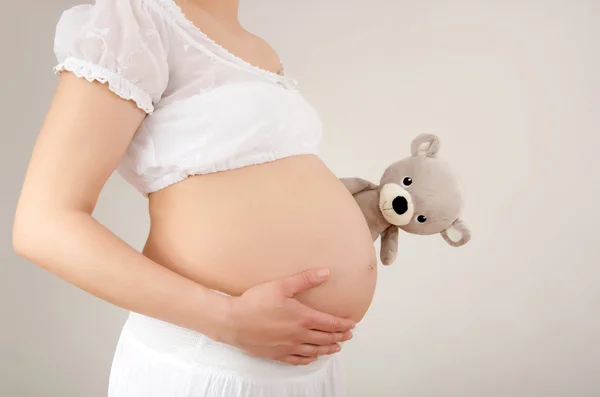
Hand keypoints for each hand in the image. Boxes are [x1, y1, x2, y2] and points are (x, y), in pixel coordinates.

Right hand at [222, 268, 355, 364]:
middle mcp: (299, 335)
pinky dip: (308, 359)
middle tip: (348, 336)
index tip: (352, 324)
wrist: (233, 321)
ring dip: (327, 349)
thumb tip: (326, 273)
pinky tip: (312, 357)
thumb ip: (305, 279)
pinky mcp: (277, 354)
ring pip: (314, 351)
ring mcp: (288, 347)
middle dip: (339, 337)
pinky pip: (297, 360)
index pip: (330, 324)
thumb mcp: (281, 286)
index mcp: (303, 318)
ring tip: (336, 348)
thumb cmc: (255, 302)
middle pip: (325, 338)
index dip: (343, 324)